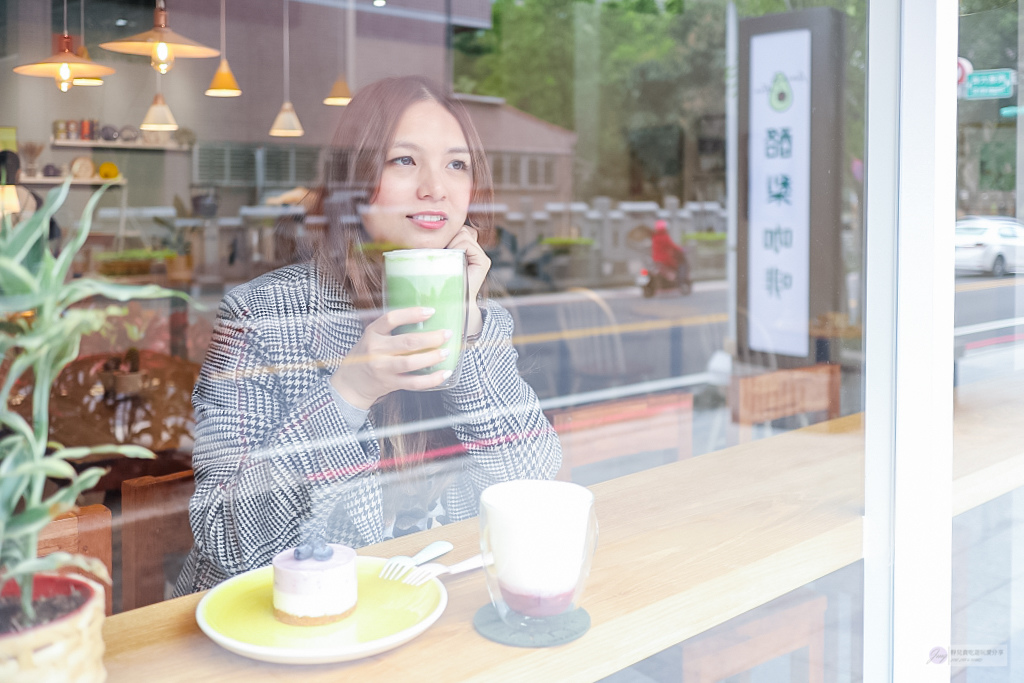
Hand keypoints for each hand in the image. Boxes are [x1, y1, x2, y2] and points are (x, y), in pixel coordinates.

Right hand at [330, 307, 451, 409]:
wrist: (351, 384)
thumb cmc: (366, 356)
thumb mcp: (372, 337)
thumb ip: (390, 329)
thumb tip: (423, 316)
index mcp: (372, 333)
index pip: (391, 319)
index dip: (412, 314)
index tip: (430, 311)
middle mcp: (376, 350)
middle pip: (407, 342)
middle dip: (431, 338)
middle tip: (447, 334)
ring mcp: (382, 368)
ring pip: (411, 362)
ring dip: (432, 357)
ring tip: (446, 352)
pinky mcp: (390, 383)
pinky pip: (414, 383)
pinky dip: (432, 379)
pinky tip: (444, 373)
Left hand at [446, 226, 489, 335]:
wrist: (449, 303)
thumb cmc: (438, 281)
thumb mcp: (436, 258)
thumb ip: (439, 243)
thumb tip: (424, 228)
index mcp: (465, 248)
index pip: (458, 228)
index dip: (446, 235)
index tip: (438, 249)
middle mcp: (475, 250)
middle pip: (460, 228)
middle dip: (448, 238)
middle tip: (442, 254)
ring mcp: (481, 255)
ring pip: (463, 233)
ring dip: (451, 244)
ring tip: (447, 259)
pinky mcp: (483, 261)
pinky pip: (466, 243)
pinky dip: (457, 248)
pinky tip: (454, 261)